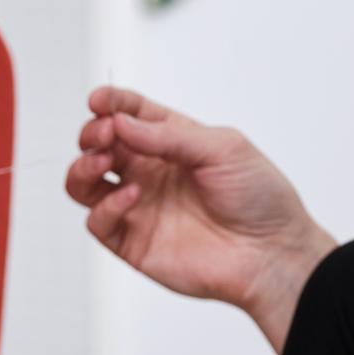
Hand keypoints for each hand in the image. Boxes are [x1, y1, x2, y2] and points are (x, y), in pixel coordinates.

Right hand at [67, 86, 335, 352]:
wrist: (270, 253)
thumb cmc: (260, 199)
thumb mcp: (223, 148)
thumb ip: (169, 135)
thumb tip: (123, 123)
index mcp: (172, 143)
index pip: (130, 115)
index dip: (110, 104)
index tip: (99, 100)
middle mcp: (149, 173)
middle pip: (99, 146)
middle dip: (92, 134)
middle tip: (105, 134)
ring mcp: (137, 207)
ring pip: (85, 183)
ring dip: (83, 167)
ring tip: (103, 162)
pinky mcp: (131, 242)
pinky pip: (98, 221)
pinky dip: (105, 206)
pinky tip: (131, 197)